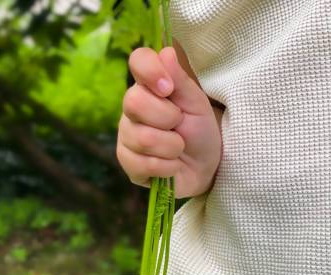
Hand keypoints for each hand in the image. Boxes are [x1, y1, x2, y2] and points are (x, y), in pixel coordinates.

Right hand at [117, 46, 221, 197]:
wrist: (204, 167)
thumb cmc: (199, 130)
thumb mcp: (196, 103)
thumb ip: (180, 79)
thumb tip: (166, 51)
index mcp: (148, 87)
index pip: (138, 61)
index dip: (151, 71)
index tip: (168, 88)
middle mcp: (130, 110)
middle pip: (134, 102)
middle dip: (167, 117)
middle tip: (179, 124)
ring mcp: (125, 137)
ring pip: (143, 138)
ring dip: (172, 146)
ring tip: (177, 148)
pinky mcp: (127, 164)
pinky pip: (145, 164)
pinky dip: (168, 166)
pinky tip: (171, 165)